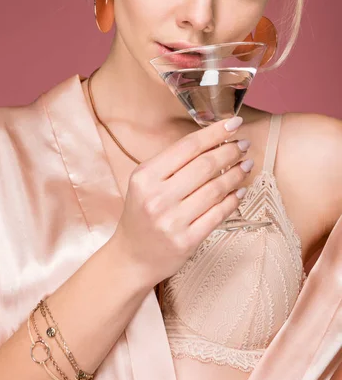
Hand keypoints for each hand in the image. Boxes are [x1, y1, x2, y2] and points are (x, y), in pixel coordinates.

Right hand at [113, 116, 252, 285]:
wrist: (132, 256)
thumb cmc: (142, 213)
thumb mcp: (145, 182)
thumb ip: (172, 162)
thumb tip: (212, 141)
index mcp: (145, 176)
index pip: (187, 146)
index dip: (214, 133)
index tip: (234, 123)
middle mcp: (157, 197)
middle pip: (204, 166)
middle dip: (230, 151)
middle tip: (243, 145)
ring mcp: (172, 221)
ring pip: (215, 189)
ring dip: (236, 174)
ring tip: (246, 164)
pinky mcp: (186, 241)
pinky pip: (218, 214)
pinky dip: (233, 200)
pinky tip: (241, 190)